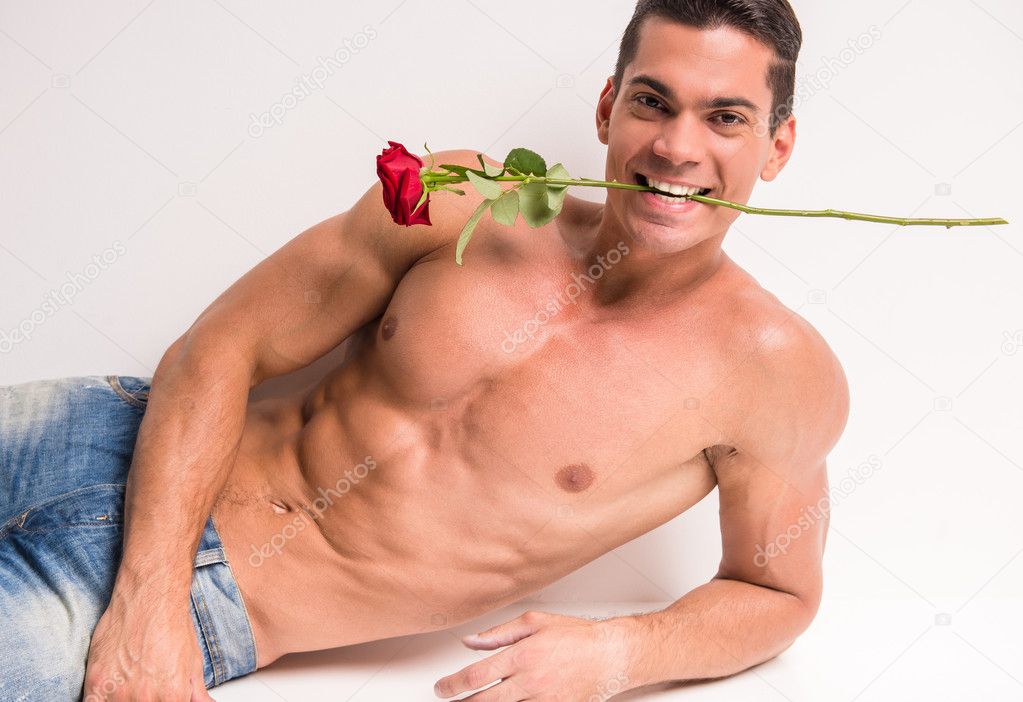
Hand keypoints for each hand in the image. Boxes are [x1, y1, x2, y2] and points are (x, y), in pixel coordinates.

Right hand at [83, 588, 213, 700]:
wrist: (149, 599)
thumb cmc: (172, 626)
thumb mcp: (193, 663)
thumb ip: (197, 694)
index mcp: (173, 697)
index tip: (159, 698)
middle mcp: (146, 699)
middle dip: (145, 701)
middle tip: (144, 689)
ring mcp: (118, 694)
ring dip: (124, 700)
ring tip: (130, 685)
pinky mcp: (95, 686)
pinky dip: (101, 701)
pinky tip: (111, 692)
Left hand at [433, 610, 634, 700]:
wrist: (610, 655)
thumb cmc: (576, 636)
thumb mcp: (534, 622)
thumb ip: (499, 634)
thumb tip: (470, 641)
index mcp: (522, 655)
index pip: (476, 675)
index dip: (453, 685)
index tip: (442, 689)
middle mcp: (531, 681)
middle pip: (484, 701)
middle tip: (449, 701)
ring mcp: (544, 700)